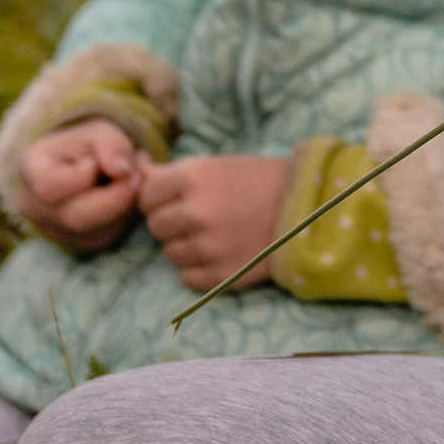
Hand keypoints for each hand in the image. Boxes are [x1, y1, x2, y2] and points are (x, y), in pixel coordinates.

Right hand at [19, 118, 145, 250]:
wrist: (87, 162)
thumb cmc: (88, 145)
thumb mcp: (100, 132)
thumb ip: (111, 145)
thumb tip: (122, 171)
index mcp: (31, 170)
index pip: (49, 186)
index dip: (83, 176)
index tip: (99, 162)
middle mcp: (33, 205)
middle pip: (73, 218)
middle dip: (114, 199)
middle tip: (135, 178)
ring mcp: (52, 228)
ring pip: (93, 232)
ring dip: (122, 209)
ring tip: (129, 183)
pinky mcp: (76, 243)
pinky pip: (104, 238)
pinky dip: (121, 220)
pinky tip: (123, 199)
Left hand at [134, 151, 292, 291]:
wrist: (308, 208)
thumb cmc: (259, 181)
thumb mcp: (216, 166)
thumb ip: (171, 173)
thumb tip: (135, 172)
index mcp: (194, 178)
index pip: (148, 196)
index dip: (159, 198)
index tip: (177, 199)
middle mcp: (196, 213)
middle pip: (155, 226)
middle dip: (170, 223)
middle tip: (197, 218)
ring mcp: (208, 247)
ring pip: (170, 254)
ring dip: (185, 246)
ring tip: (213, 235)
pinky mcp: (221, 275)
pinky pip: (188, 277)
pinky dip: (199, 269)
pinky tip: (220, 253)